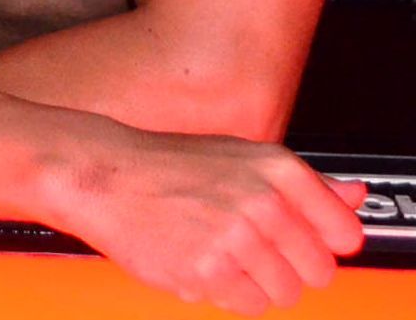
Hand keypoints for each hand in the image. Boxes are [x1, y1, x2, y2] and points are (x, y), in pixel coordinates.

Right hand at [46, 131, 364, 315]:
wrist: (107, 175)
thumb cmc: (173, 165)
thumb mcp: (244, 156)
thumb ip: (306, 183)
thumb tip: (353, 197)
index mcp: (277, 167)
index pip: (344, 231)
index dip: (328, 242)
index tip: (311, 241)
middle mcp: (262, 200)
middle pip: (319, 270)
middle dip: (292, 266)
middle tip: (258, 248)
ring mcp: (235, 238)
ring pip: (285, 293)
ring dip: (260, 283)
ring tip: (226, 253)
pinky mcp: (208, 272)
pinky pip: (247, 305)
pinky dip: (231, 293)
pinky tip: (206, 262)